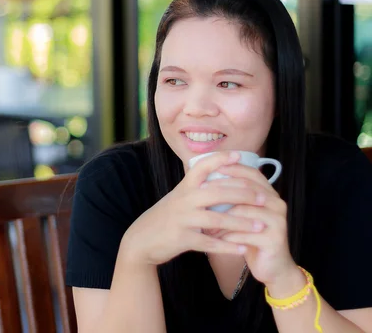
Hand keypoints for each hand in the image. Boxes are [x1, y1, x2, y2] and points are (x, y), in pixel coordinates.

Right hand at [120, 151, 263, 265]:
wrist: (141, 239)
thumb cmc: (165, 217)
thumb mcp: (178, 197)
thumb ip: (197, 188)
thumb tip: (222, 176)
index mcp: (184, 187)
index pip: (203, 166)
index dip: (221, 159)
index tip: (240, 156)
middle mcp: (184, 199)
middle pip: (218, 192)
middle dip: (243, 194)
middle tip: (263, 198)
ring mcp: (183, 219)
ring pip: (217, 218)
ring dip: (241, 223)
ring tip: (260, 226)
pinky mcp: (183, 238)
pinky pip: (210, 242)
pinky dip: (228, 246)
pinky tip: (243, 249)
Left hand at [210, 164, 301, 288]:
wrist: (272, 268)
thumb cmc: (251, 238)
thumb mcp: (242, 214)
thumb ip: (232, 198)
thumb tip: (206, 179)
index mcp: (269, 193)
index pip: (251, 173)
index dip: (231, 168)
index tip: (209, 169)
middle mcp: (277, 203)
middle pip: (247, 188)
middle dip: (221, 189)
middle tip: (200, 191)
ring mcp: (278, 220)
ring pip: (244, 210)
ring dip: (220, 216)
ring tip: (204, 221)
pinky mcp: (274, 239)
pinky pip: (245, 233)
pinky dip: (227, 235)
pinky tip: (214, 238)